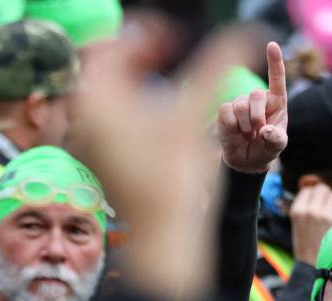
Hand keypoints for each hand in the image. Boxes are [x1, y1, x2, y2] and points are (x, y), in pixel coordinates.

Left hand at [71, 20, 251, 300]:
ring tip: (158, 74)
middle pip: (99, 63)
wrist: (159, 236)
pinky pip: (99, 112)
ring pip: (97, 88)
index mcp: (102, 101)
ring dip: (126, 75)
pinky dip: (121, 100)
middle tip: (164, 49)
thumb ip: (217, 67)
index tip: (175, 40)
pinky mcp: (92, 154)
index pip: (113, 46)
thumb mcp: (194, 117)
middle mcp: (84, 117)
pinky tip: (150, 109)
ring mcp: (85, 138)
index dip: (146, 36)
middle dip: (131, 51)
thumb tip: (248, 33)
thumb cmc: (175, 181)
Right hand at [217, 42, 288, 174]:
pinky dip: (232, 126)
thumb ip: (276, 138)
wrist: (247, 160)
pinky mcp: (225, 111)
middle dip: (257, 116)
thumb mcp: (277, 146)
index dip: (275, 61)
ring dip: (246, 126)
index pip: (277, 78)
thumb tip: (265, 131)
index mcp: (276, 101)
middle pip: (256, 94)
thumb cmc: (265, 148)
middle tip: (258, 132)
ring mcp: (240, 103)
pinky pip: (227, 112)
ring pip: (240, 105)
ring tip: (248, 136)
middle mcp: (257, 98)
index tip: (272, 45)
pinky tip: (236, 133)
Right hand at [290, 183, 331, 263]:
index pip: (308, 189)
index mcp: (297, 211)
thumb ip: (305, 205)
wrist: (312, 265)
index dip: (313, 194)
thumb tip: (315, 187)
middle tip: (325, 207)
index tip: (315, 202)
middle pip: (323, 189)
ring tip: (330, 217)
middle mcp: (310, 210)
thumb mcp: (297, 223)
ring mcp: (325, 215)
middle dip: (325, 196)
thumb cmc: (306, 244)